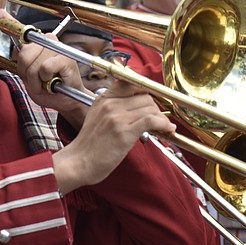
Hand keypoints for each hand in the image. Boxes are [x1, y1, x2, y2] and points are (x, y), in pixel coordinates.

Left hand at [14, 32, 89, 120]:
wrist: (67, 100)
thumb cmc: (49, 88)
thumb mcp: (27, 76)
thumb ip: (20, 62)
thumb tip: (15, 52)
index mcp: (39, 43)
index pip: (20, 49)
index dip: (21, 67)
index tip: (29, 74)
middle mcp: (49, 42)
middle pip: (24, 57)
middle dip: (28, 74)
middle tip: (38, 81)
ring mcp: (59, 49)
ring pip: (34, 64)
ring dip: (37, 80)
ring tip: (46, 82)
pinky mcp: (67, 59)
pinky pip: (45, 67)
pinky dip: (46, 78)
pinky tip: (53, 81)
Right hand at [52, 80, 175, 192]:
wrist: (78, 162)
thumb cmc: (89, 145)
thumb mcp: (96, 117)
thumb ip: (113, 108)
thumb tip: (139, 107)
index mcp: (102, 99)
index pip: (129, 82)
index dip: (146, 91)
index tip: (152, 102)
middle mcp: (110, 104)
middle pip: (144, 96)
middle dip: (155, 108)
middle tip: (158, 119)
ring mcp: (117, 117)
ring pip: (151, 107)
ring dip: (162, 118)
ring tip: (163, 127)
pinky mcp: (124, 131)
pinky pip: (152, 120)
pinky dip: (164, 124)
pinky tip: (166, 130)